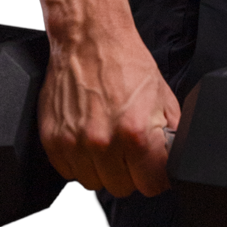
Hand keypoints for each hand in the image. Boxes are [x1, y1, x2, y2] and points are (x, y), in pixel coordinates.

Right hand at [37, 23, 180, 198]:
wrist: (90, 38)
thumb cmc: (125, 62)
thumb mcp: (163, 95)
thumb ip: (171, 133)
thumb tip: (173, 158)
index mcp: (136, 133)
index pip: (151, 185)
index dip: (154, 176)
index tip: (151, 168)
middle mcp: (103, 142)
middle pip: (121, 188)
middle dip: (128, 171)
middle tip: (128, 147)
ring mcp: (75, 143)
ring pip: (93, 183)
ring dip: (101, 168)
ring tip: (106, 139)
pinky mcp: (53, 140)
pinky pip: (68, 171)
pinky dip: (78, 160)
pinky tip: (87, 136)